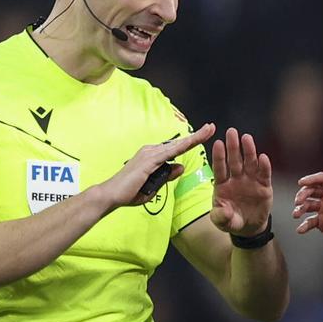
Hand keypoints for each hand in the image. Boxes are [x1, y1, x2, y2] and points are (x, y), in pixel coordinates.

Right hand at [97, 123, 215, 208]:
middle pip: (178, 143)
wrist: (111, 195)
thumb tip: (180, 166)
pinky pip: (169, 153)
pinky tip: (192, 142)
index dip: (190, 141)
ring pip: (177, 145)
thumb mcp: (155, 184)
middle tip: (211, 127)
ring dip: (193, 138)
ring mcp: (150, 154)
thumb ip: (168, 175)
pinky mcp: (149, 161)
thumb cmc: (130, 192)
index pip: (175, 148)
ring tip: (209, 130)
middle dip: (196, 135)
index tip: (204, 134)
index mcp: (152, 156)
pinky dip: (182, 147)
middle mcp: (151, 151)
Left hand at [210, 127, 273, 236]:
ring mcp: (250, 181)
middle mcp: (236, 179)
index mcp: (222, 184)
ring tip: (247, 138)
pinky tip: (263, 157)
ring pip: (249, 163)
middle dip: (233, 146)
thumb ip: (220, 216)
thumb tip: (223, 210)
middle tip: (232, 132)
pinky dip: (264, 166)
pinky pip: (264, 174)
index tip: (218, 143)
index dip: (219, 156)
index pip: (220, 168)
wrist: (248, 228)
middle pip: (234, 160)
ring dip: (249, 151)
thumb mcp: (222, 221)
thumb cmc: (232, 220)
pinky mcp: (264, 186)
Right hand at [293, 172, 322, 263]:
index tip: (301, 182)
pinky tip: (301, 229)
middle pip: (312, 190)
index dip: (311, 179)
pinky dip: (303, 225)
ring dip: (300, 208)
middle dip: (303, 194)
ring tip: (296, 214)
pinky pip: (309, 222)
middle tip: (298, 201)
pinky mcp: (322, 222)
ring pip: (308, 205)